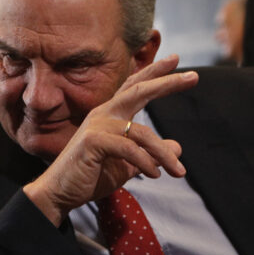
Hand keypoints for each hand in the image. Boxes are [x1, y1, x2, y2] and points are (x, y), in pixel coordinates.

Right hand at [24, 56, 197, 225]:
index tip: (175, 60)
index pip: (134, 88)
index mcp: (109, 116)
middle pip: (138, 91)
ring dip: (164, 154)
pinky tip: (155, 175)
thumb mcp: (127, 166)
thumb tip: (178, 147)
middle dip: (166, 82)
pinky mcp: (93, 142)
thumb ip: (150, 155)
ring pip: (142, 133)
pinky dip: (146, 163)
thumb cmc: (89, 177)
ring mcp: (96, 126)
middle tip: (193, 76)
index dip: (154, 73)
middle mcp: (103, 114)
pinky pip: (130, 149)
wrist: (60, 194)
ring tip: (178, 172)